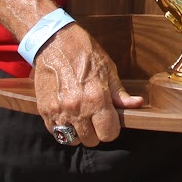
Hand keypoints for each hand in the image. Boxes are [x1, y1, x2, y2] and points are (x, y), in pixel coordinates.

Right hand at [31, 23, 143, 146]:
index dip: (112, 129)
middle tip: (95, 118)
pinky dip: (62, 128)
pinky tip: (67, 115)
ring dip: (79, 132)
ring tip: (81, 117)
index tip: (110, 121)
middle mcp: (78, 108)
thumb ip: (120, 93)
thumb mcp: (108, 68)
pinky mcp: (44, 110)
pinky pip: (55, 132)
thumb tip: (137, 104)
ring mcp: (59, 111)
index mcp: (97, 99)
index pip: (109, 133)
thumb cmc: (84, 52)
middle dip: (96, 131)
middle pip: (91, 140)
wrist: (54, 41)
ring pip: (73, 140)